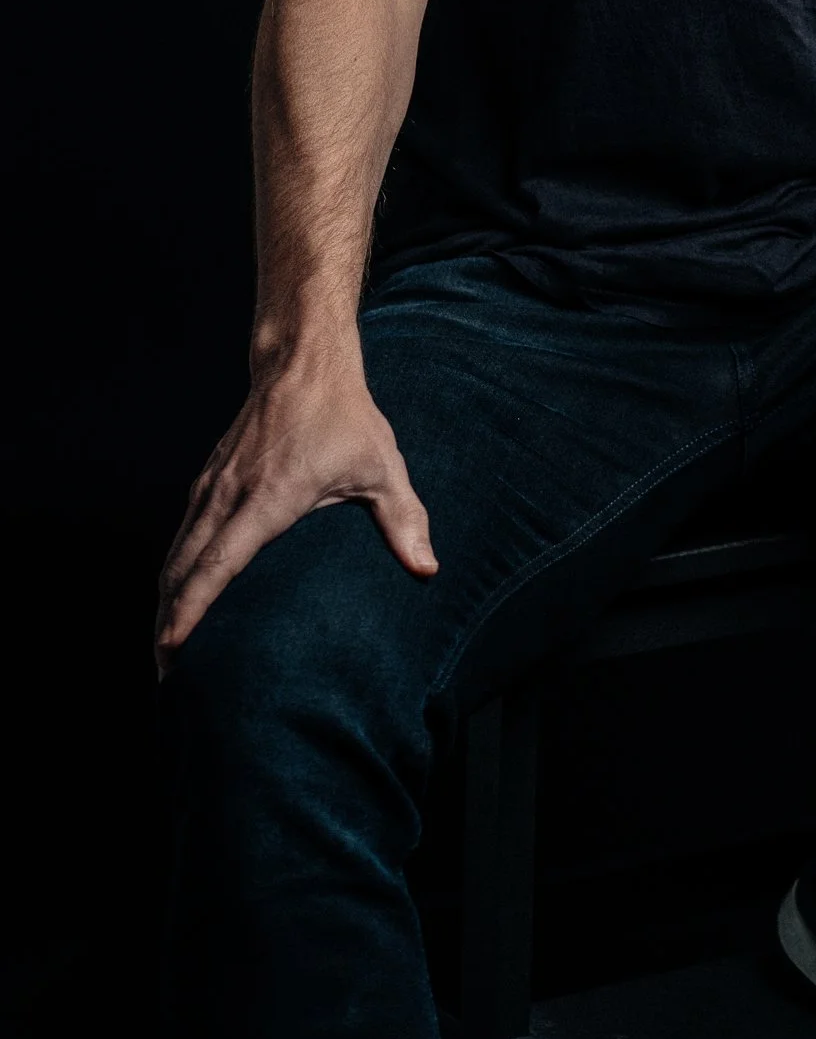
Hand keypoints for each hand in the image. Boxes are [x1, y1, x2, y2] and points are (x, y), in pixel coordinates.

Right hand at [155, 336, 435, 672]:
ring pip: (176, 552)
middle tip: (166, 676)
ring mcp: (212, 485)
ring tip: (164, 650)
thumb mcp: (381, 467)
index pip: (218, 563)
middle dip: (167, 624)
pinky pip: (181, 534)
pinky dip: (172, 570)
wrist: (303, 362)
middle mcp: (229, 494)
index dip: (191, 608)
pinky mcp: (208, 479)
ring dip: (164, 601)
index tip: (171, 647)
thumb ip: (403, 521)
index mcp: (268, 498)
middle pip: (182, 568)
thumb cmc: (345, 417)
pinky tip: (175, 595)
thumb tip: (428, 570)